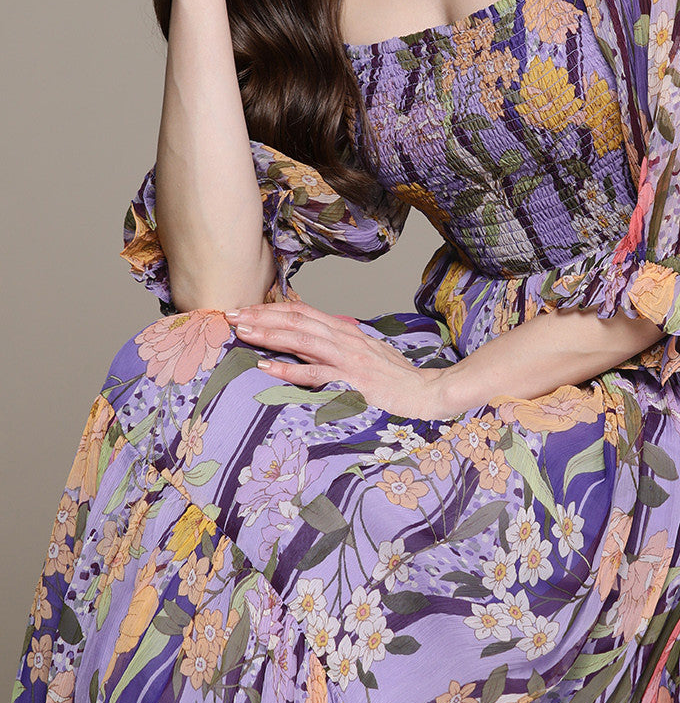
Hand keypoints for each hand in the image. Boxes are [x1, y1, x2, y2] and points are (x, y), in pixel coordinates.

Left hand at [223, 300, 444, 420]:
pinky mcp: (351, 381)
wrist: (426, 393)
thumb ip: (340, 345)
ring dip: (269, 334)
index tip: (245, 309)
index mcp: (345, 331)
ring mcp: (347, 359)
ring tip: (241, 332)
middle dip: (260, 316)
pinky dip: (288, 368)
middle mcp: (344, 339)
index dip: (271, 308)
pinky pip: (314, 374)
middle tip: (230, 315)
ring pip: (301, 339)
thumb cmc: (396, 378)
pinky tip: (266, 366)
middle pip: (296, 320)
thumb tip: (315, 340)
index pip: (302, 312)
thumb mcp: (366, 353)